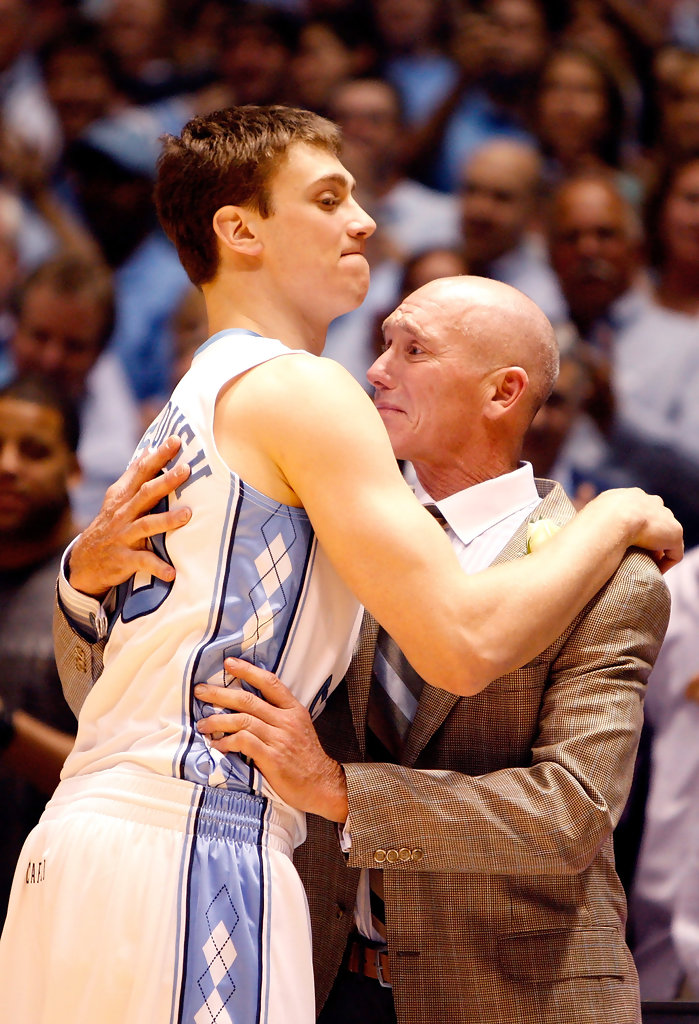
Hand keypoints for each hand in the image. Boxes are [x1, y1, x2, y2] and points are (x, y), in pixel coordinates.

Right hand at [68, 437, 190, 595]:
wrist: (84, 561)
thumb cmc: (110, 525)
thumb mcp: (117, 499)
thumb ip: (134, 476)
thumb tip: (148, 449)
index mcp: (123, 496)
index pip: (141, 471)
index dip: (158, 456)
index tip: (175, 440)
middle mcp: (123, 514)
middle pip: (145, 494)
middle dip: (166, 481)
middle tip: (186, 469)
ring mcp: (123, 536)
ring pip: (146, 525)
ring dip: (167, 520)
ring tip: (188, 514)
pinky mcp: (124, 559)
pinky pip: (142, 562)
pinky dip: (157, 567)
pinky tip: (172, 572)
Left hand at [195, 658, 348, 821]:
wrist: (322, 785)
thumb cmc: (306, 758)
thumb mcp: (298, 728)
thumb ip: (277, 715)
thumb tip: (247, 707)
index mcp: (294, 710)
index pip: (270, 683)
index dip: (248, 670)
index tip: (228, 663)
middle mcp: (286, 721)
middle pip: (248, 700)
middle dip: (220, 693)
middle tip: (200, 691)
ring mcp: (279, 739)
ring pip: (242, 720)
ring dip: (217, 720)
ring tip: (203, 724)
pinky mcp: (272, 758)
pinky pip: (244, 742)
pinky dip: (227, 741)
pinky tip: (217, 745)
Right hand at [587, 488, 683, 573]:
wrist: (611, 519)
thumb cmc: (593, 522)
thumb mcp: (588, 517)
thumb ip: (592, 522)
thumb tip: (576, 535)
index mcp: (629, 496)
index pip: (637, 510)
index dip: (632, 527)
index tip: (624, 542)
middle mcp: (649, 501)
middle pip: (655, 520)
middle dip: (648, 536)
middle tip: (636, 553)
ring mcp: (665, 517)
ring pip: (665, 536)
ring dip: (656, 550)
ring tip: (644, 563)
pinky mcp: (674, 533)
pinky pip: (674, 553)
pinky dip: (665, 564)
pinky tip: (653, 571)